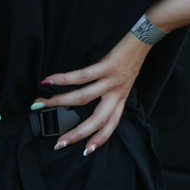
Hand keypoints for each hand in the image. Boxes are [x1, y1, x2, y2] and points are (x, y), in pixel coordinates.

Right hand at [31, 32, 152, 155]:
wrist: (147, 37)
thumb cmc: (132, 58)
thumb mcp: (125, 81)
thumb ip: (112, 92)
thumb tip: (89, 99)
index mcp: (121, 98)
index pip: (112, 125)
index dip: (99, 140)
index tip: (85, 152)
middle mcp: (117, 92)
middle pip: (97, 120)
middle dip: (78, 133)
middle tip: (59, 143)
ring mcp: (112, 80)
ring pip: (84, 98)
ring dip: (61, 103)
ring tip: (42, 104)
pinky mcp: (107, 65)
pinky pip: (82, 76)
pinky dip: (63, 79)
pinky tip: (49, 80)